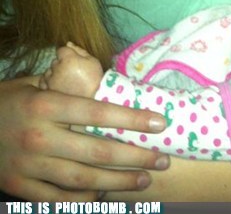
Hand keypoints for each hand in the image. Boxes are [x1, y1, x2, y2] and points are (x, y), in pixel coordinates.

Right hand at [0, 75, 168, 200]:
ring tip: (144, 180)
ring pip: (83, 181)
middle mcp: (40, 138)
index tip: (160, 123)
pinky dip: (84, 202)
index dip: (132, 119)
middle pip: (97, 152)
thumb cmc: (6, 100)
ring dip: (118, 183)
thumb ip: (66, 85)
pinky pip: (58, 200)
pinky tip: (105, 197)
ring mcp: (30, 167)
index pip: (98, 113)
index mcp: (46, 106)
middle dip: (135, 157)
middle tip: (162, 159)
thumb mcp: (32, 84)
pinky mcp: (20, 187)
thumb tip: (104, 80)